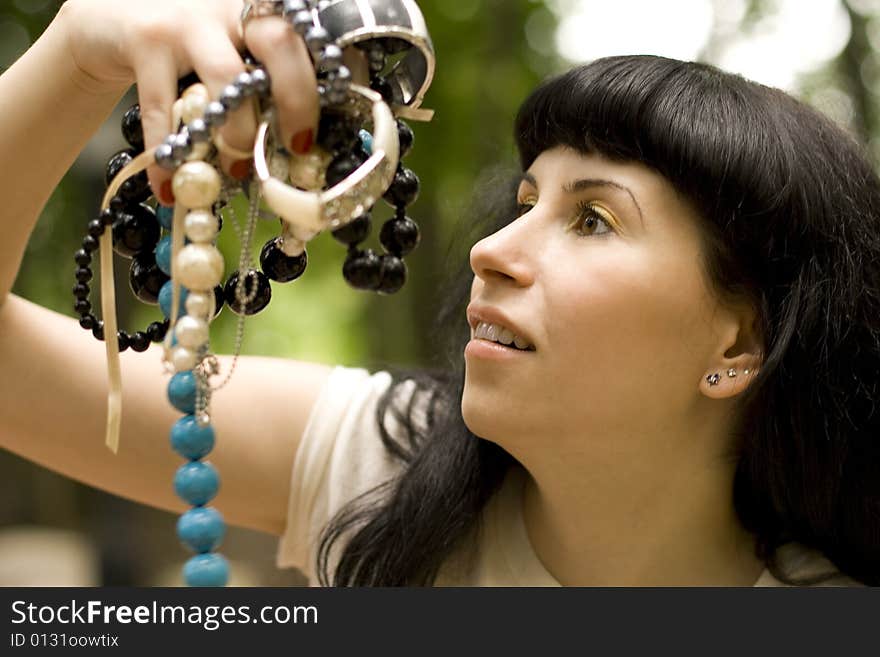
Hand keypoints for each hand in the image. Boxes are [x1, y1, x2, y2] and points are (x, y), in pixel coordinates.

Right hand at [59, 0, 318, 201]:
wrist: (108, 16)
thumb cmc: (186, 52)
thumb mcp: (231, 54)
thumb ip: (262, 84)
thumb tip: (297, 152)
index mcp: (261, 11)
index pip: (306, 40)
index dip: (319, 87)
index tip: (312, 136)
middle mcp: (230, 7)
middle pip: (280, 43)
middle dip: (296, 99)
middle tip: (296, 146)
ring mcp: (188, 19)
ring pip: (226, 76)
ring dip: (237, 132)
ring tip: (236, 170)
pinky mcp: (146, 38)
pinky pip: (165, 107)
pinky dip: (168, 155)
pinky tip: (169, 187)